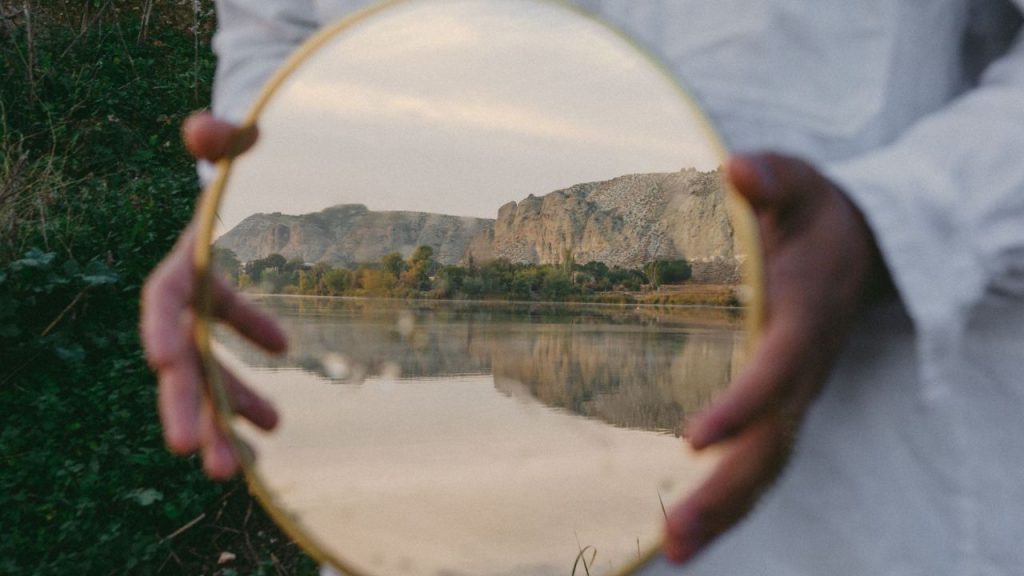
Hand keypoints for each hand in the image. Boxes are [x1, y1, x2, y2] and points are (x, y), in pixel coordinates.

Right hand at [140, 112, 283, 478]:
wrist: (233, 175)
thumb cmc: (234, 156)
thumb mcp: (233, 141)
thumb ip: (222, 136)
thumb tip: (202, 129)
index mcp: (182, 260)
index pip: (165, 299)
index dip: (164, 328)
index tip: (169, 363)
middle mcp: (186, 297)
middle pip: (181, 359)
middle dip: (188, 406)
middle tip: (199, 456)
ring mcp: (203, 315)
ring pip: (208, 377)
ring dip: (223, 420)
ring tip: (246, 468)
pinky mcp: (223, 321)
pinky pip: (232, 364)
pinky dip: (249, 391)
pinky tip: (273, 424)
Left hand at [664, 153, 889, 561]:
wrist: (859, 246)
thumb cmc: (816, 215)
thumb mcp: (799, 182)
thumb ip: (773, 177)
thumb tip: (737, 170)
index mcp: (804, 318)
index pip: (775, 371)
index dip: (741, 405)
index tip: (693, 436)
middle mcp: (803, 369)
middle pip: (772, 444)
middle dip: (726, 493)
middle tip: (674, 537)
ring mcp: (794, 393)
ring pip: (768, 465)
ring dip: (725, 511)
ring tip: (674, 549)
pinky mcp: (781, 404)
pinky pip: (762, 459)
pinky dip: (731, 498)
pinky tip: (688, 524)